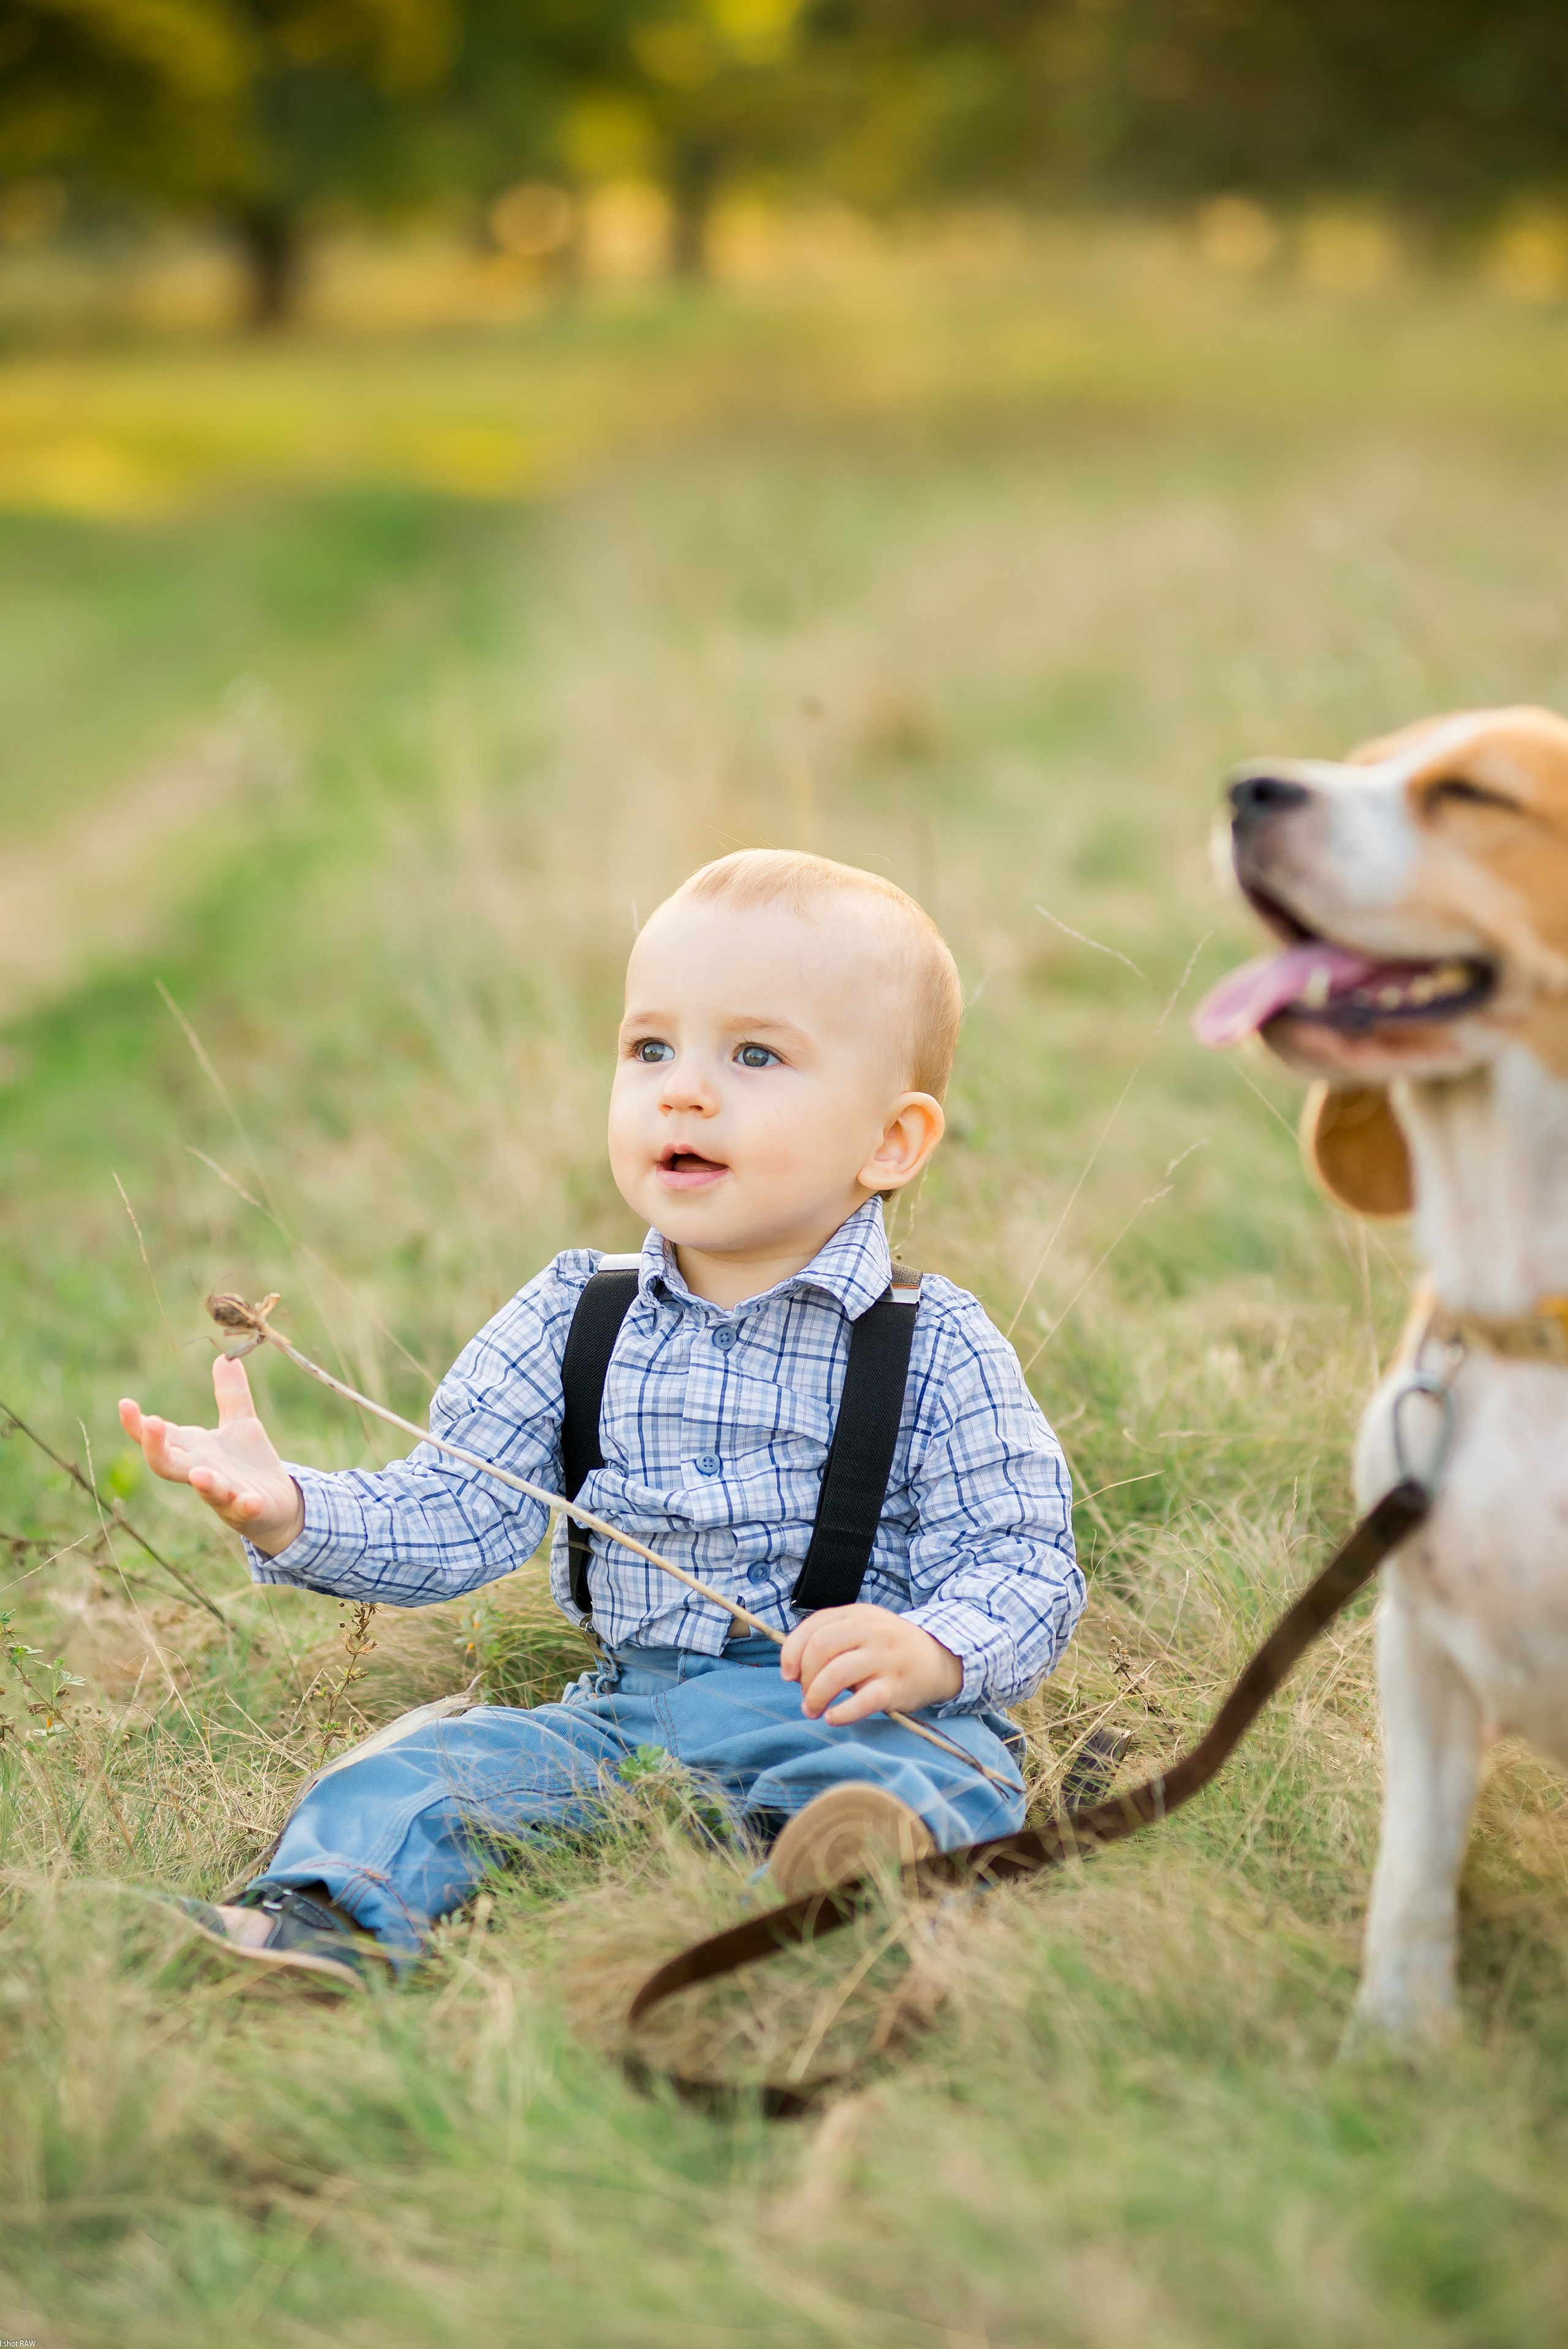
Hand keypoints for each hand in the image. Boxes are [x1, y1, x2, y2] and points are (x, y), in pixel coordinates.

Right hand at [119, 1356, 304, 1553]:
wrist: (277, 1503)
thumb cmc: (248, 1464)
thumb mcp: (240, 1423)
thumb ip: (231, 1394)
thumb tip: (223, 1357)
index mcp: (193, 1450)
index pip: (160, 1436)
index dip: (138, 1423)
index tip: (124, 1403)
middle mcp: (201, 1471)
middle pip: (166, 1464)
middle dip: (155, 1447)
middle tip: (150, 1424)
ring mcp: (223, 1493)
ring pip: (205, 1490)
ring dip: (203, 1482)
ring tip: (199, 1474)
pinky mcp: (248, 1509)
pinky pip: (243, 1509)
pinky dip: (245, 1505)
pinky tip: (251, 1500)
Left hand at [779, 1602, 962, 1725]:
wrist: (940, 1658)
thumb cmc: (888, 1648)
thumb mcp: (862, 1629)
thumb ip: (830, 1638)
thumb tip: (793, 1670)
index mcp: (857, 1614)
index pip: (813, 1627)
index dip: (792, 1653)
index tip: (789, 1675)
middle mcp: (871, 1631)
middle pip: (820, 1648)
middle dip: (805, 1677)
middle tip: (807, 1696)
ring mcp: (885, 1658)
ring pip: (837, 1673)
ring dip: (816, 1696)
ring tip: (813, 1710)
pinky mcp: (896, 1686)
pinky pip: (864, 1701)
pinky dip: (843, 1713)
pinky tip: (833, 1718)